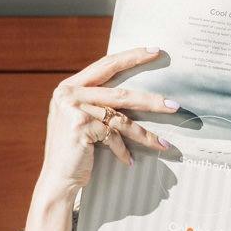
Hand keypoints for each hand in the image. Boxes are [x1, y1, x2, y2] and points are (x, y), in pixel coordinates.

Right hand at [38, 46, 177, 192]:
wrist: (57, 179)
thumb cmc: (75, 151)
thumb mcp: (82, 120)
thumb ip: (97, 102)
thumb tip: (134, 93)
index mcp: (69, 87)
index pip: (105, 65)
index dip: (131, 57)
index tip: (154, 51)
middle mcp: (69, 94)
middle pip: (119, 93)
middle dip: (150, 100)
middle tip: (174, 105)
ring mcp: (74, 109)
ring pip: (121, 118)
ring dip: (145, 134)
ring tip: (164, 143)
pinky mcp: (81, 126)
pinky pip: (113, 137)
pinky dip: (123, 151)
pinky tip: (129, 162)